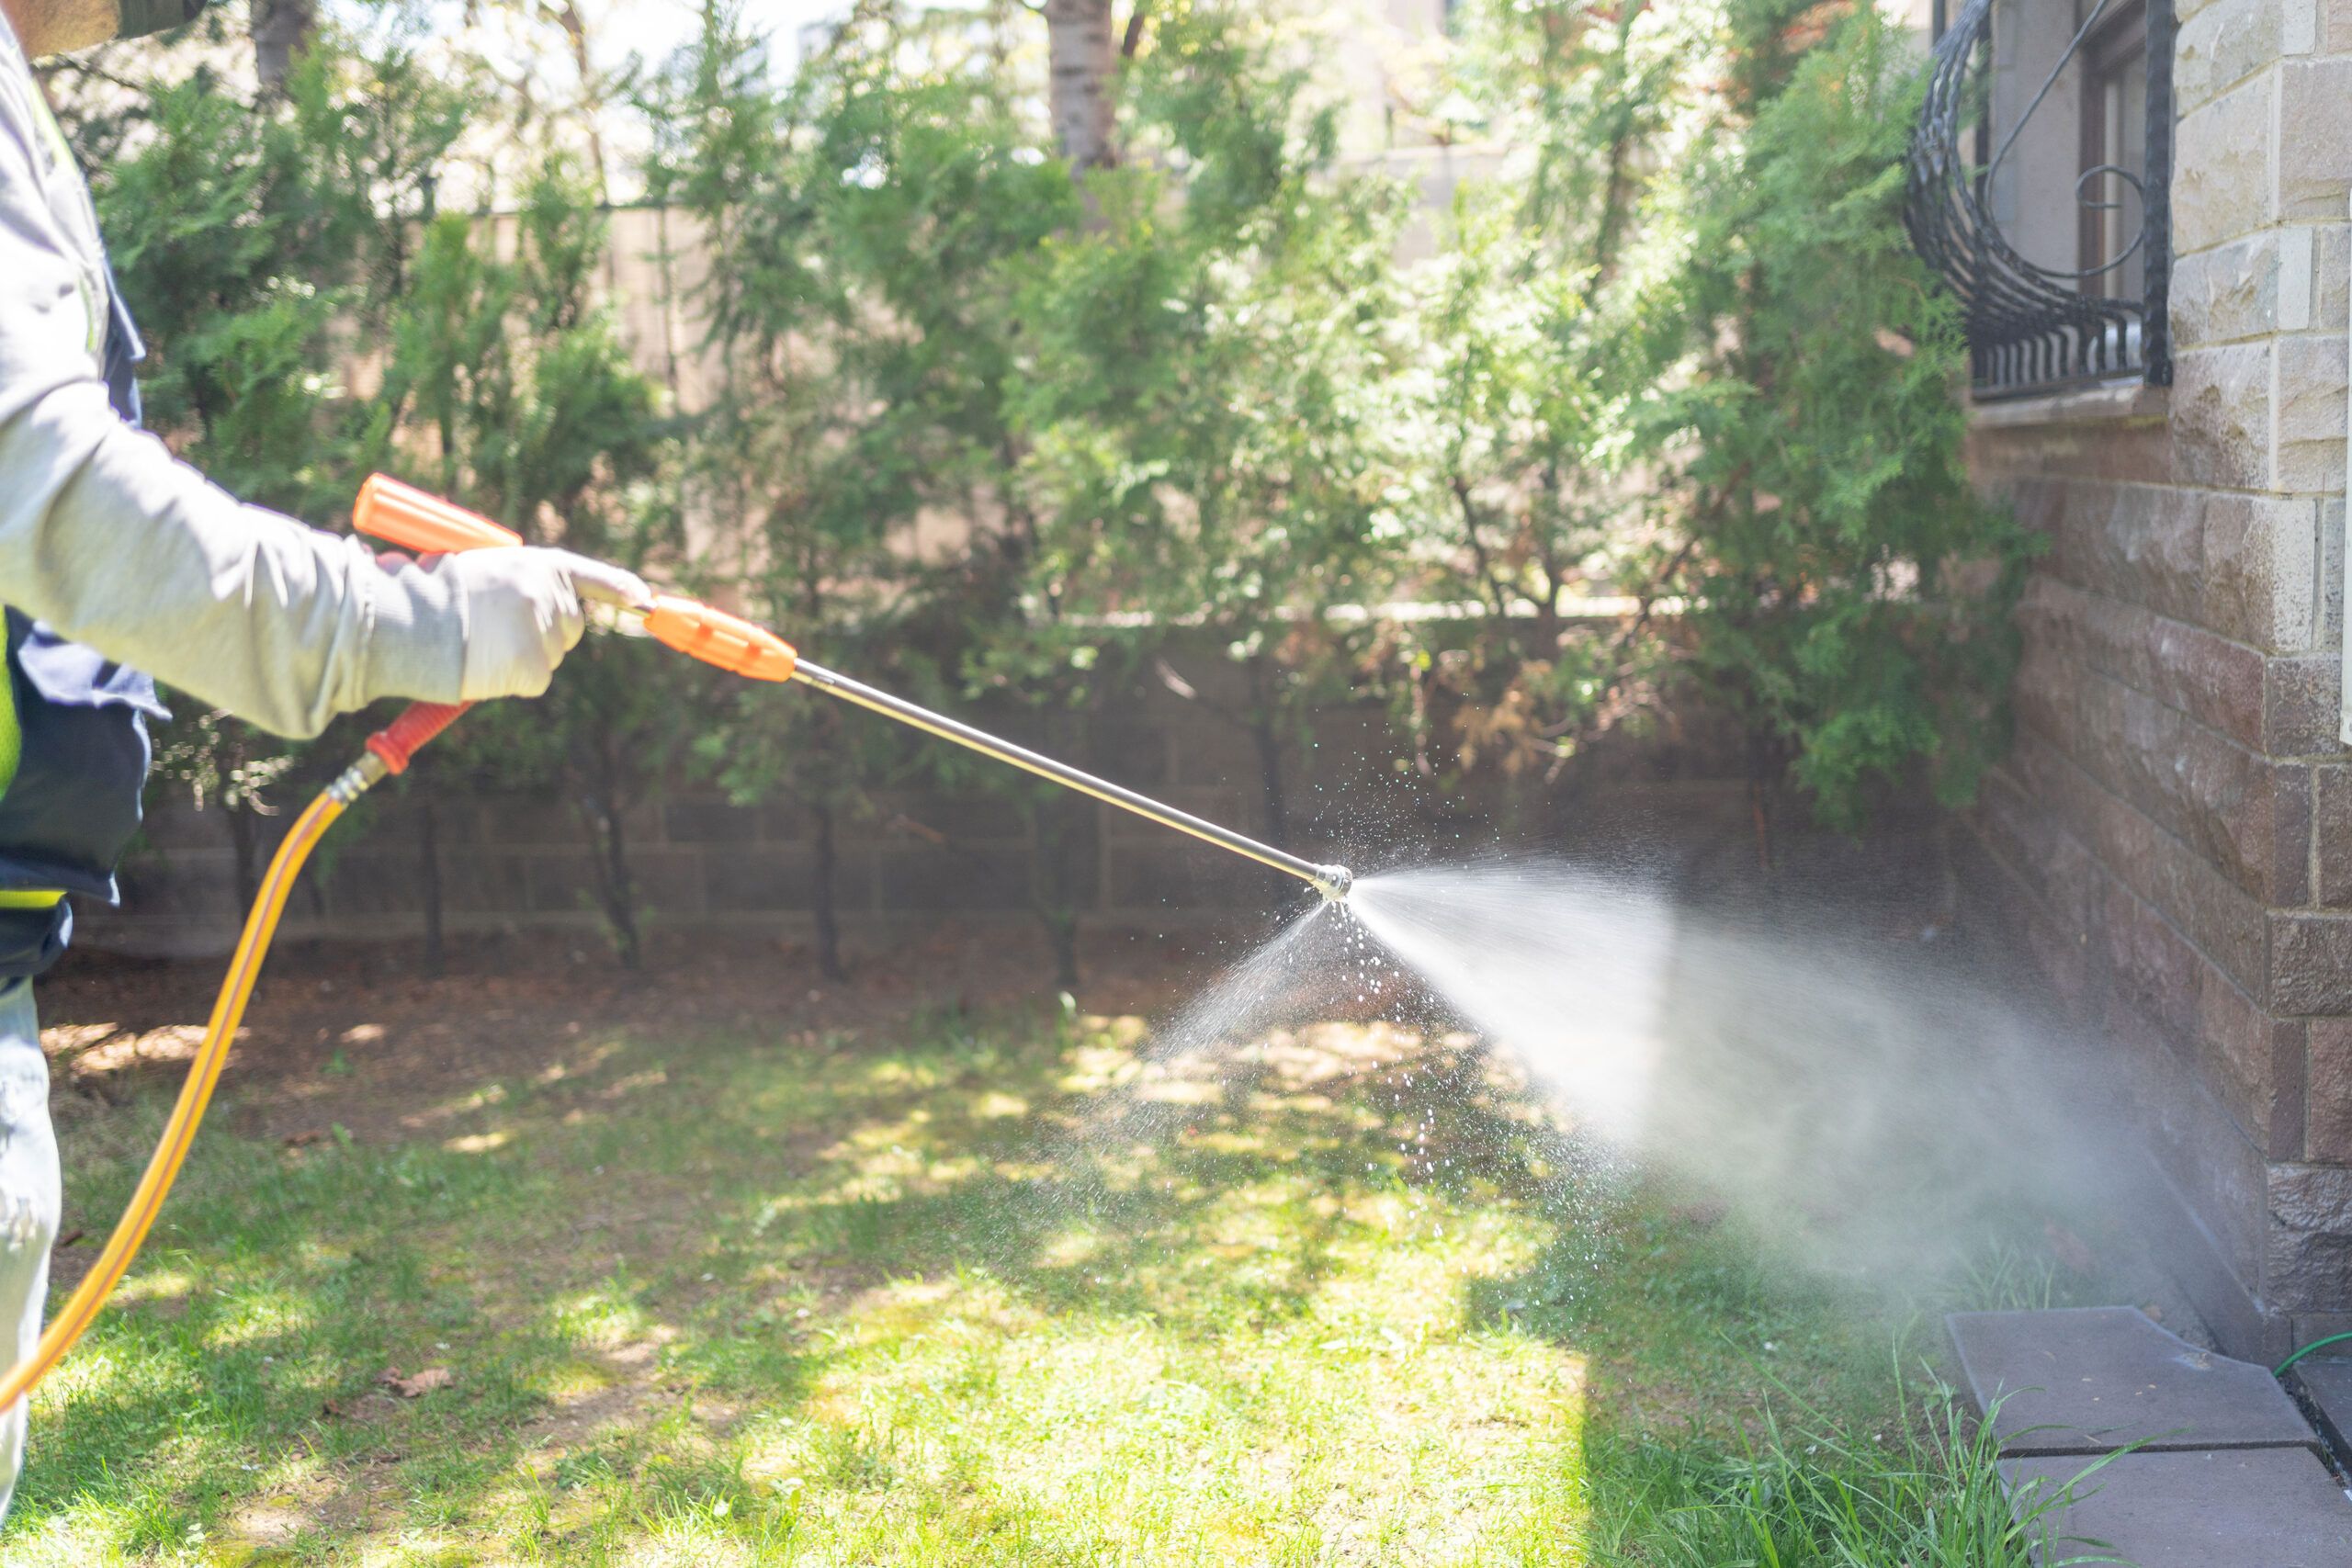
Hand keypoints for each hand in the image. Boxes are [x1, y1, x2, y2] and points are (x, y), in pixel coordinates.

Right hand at [425, 547, 653, 700]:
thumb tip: (552, 606)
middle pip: (571, 627)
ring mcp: (545, 632)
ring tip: (480, 644)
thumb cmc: (433, 593)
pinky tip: (483, 666)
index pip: (592, 577)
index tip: (645, 599)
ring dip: (524, 655)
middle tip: (499, 630)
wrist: (407, 620)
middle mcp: (549, 595)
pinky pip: (535, 680)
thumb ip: (523, 585)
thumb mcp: (485, 570)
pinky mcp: (535, 667)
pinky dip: (513, 680)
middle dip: (546, 632)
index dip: (620, 588)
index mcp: (538, 565)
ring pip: (551, 655)